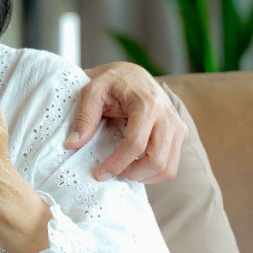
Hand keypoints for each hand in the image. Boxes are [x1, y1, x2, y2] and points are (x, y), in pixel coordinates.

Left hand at [68, 61, 186, 182]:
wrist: (134, 75)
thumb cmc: (112, 82)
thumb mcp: (92, 91)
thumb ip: (84, 117)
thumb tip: (72, 144)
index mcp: (147, 104)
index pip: (136, 143)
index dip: (117, 163)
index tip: (100, 174)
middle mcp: (167, 116)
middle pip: (157, 160)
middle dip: (133, 174)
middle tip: (112, 173)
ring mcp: (178, 126)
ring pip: (168, 168)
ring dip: (144, 177)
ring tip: (123, 170)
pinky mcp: (181, 134)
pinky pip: (172, 165)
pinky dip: (154, 173)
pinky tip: (136, 166)